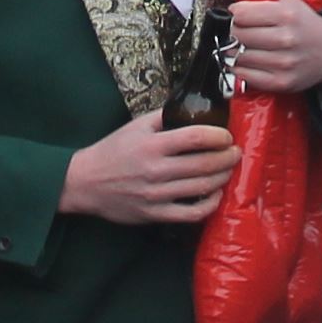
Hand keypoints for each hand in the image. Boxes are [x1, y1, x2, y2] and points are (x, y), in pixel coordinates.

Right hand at [59, 111, 236, 225]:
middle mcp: (156, 170)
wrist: (86, 182)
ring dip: (222, 178)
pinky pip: (191, 214)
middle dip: (227, 158)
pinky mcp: (155, 214)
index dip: (219, 136)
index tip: (227, 136)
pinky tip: (214, 195)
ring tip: (227, 170)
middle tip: (235, 153)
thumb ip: (164, 116)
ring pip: (202, 188)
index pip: (196, 137)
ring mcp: (156, 195)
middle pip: (204, 164)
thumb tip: (192, 107)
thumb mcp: (135, 125)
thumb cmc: (113, 150)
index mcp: (152, 144)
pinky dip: (209, 205)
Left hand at [228, 0, 321, 96]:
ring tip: (238, 45)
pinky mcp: (281, 82)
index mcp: (286, 14)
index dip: (234, 13)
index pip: (241, 14)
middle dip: (232, 32)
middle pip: (238, 35)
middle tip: (236, 30)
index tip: (237, 13)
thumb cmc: (302, 22)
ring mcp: (284, 63)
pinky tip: (244, 61)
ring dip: (233, 51)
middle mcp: (286, 39)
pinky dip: (239, 69)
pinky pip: (247, 77)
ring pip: (240, 57)